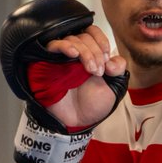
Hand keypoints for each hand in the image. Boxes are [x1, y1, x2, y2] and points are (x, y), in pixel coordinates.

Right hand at [0, 0, 128, 162]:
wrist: (67, 129)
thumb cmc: (88, 110)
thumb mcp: (111, 91)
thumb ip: (117, 73)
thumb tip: (118, 60)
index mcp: (89, 55)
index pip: (97, 35)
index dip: (104, 45)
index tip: (107, 65)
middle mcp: (72, 53)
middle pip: (84, 33)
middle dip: (95, 49)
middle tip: (97, 68)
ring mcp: (56, 58)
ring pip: (69, 38)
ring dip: (82, 48)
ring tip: (88, 67)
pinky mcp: (43, 64)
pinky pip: (52, 48)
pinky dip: (65, 49)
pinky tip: (73, 56)